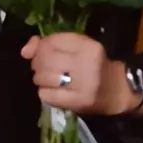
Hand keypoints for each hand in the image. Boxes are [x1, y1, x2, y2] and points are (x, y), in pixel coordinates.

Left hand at [21, 33, 141, 115]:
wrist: (118, 90)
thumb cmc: (95, 65)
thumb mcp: (78, 47)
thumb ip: (51, 43)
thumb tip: (25, 50)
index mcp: (88, 46)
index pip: (52, 41)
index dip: (41, 46)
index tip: (44, 52)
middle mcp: (86, 63)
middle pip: (45, 58)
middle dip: (38, 62)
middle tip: (42, 67)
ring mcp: (83, 84)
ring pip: (43, 76)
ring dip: (39, 77)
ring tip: (47, 79)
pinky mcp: (78, 102)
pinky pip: (47, 95)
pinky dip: (44, 92)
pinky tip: (52, 91)